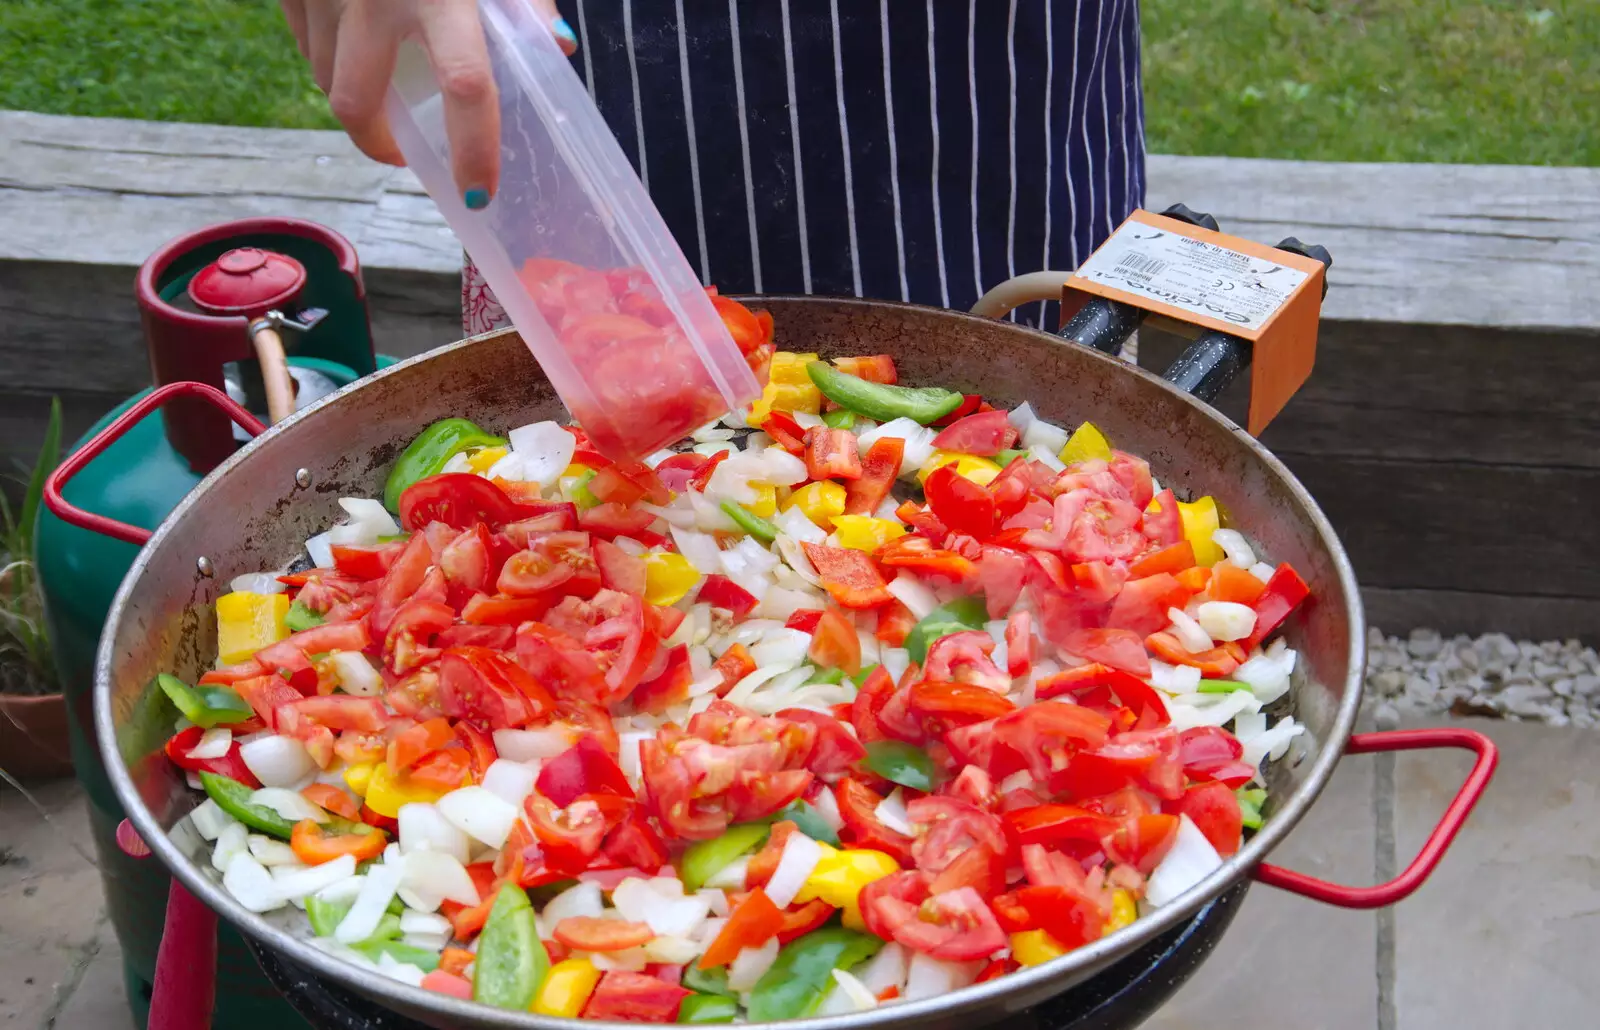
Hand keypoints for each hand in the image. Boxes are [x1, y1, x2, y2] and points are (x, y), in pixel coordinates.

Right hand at [280, 0, 577, 207]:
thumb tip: (557, 50)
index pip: (464, 85)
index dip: (473, 148)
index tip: (480, 190)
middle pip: (356, 103)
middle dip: (379, 143)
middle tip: (407, 151)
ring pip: (322, 75)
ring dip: (353, 96)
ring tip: (383, 88)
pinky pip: (301, 39)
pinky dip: (326, 55)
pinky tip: (353, 41)